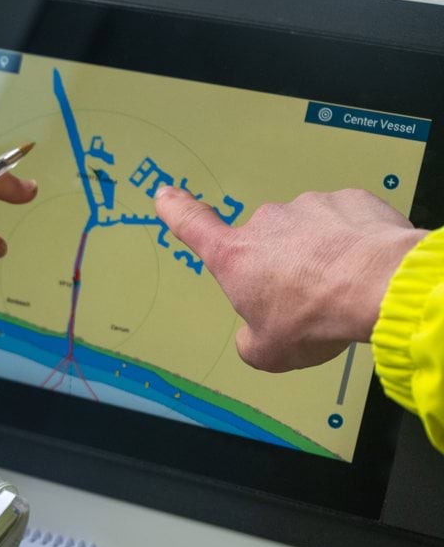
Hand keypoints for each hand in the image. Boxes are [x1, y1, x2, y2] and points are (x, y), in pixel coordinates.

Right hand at [155, 186, 424, 371]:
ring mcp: (308, 207)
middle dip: (283, 264)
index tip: (166, 195)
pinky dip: (353, 240)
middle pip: (266, 243)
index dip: (176, 210)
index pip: (193, 225)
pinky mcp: (349, 201)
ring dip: (320, 252)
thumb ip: (250, 340)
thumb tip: (252, 335)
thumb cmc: (314, 318)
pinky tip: (365, 265)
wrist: (379, 287)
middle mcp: (266, 223)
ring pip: (309, 231)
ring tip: (343, 284)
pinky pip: (345, 221)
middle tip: (308, 295)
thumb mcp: (270, 351)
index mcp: (235, 257)